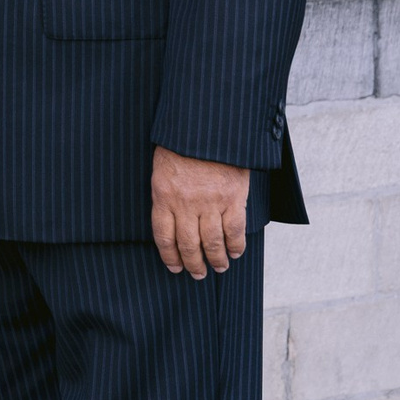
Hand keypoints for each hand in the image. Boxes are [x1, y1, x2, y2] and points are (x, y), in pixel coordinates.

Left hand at [150, 145, 250, 277]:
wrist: (207, 125)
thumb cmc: (181, 142)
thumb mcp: (163, 166)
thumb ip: (166, 193)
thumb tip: (171, 219)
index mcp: (163, 195)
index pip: (163, 236)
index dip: (170, 256)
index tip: (175, 268)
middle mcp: (185, 203)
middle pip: (188, 244)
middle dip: (193, 264)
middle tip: (198, 274)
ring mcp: (210, 202)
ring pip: (212, 242)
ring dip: (217, 260)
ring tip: (219, 267)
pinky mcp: (233, 198)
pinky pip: (235, 230)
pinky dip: (236, 245)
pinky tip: (236, 252)